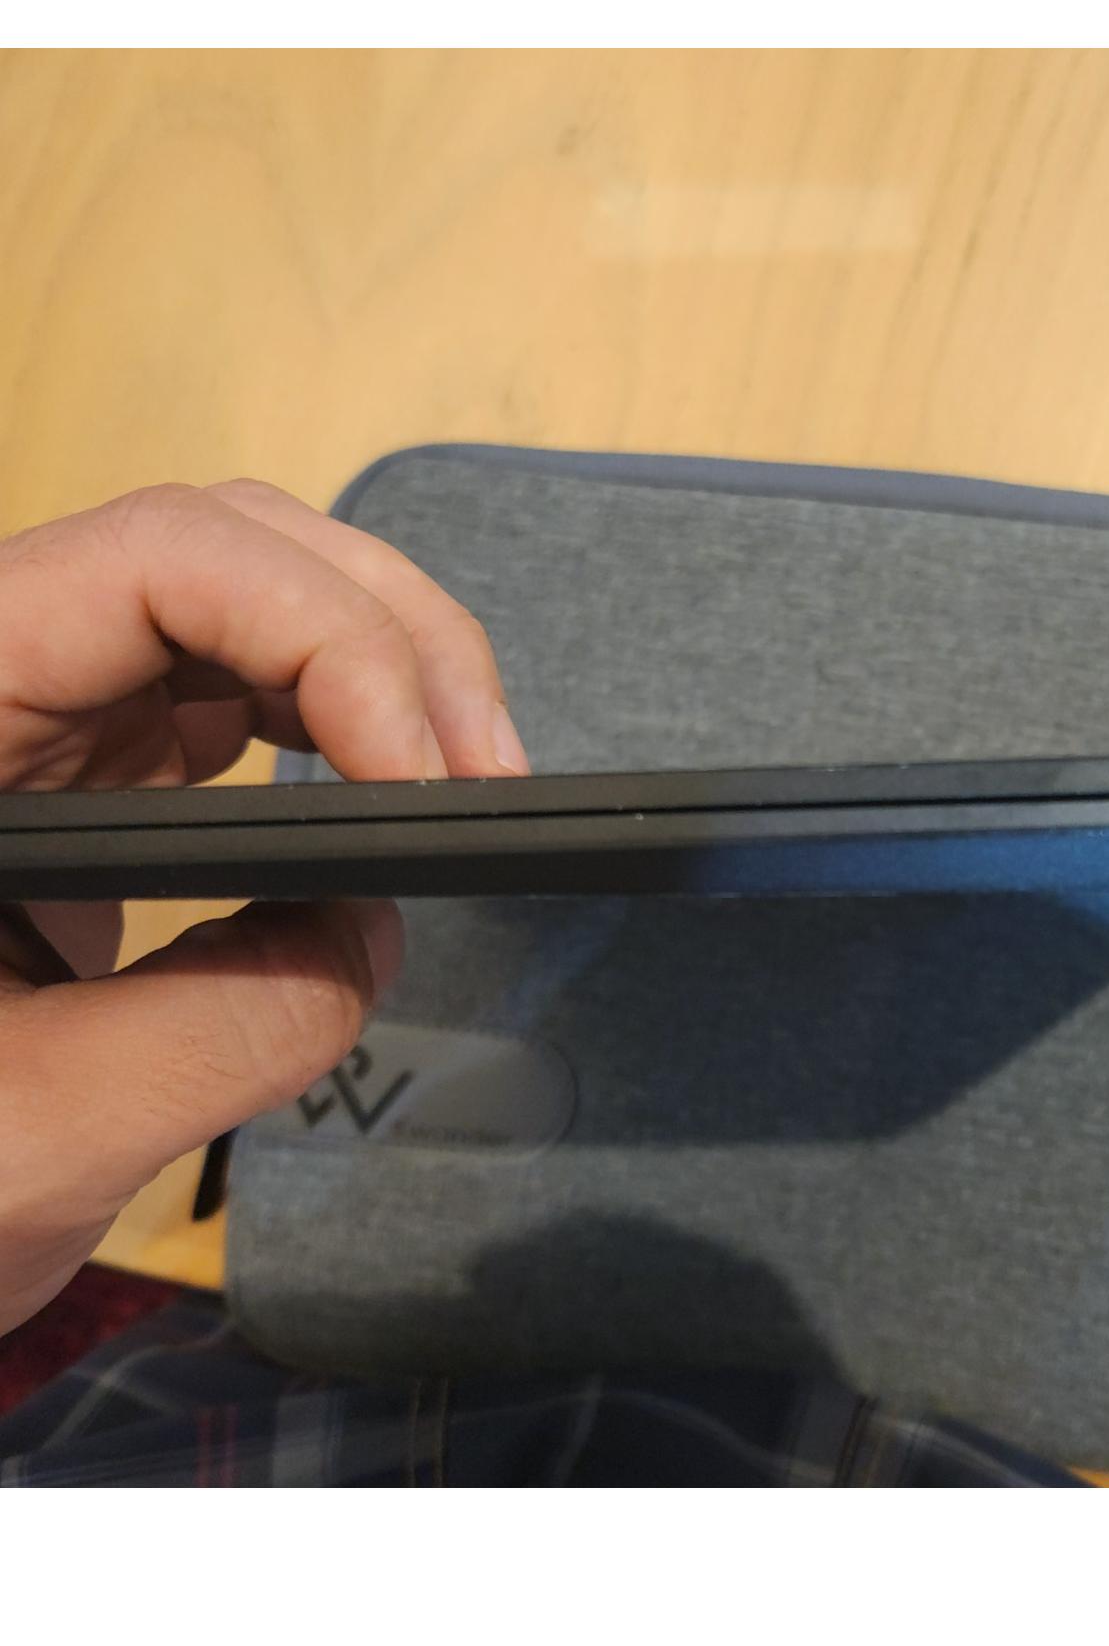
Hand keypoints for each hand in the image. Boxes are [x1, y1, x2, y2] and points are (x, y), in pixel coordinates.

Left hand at [0, 480, 528, 1336]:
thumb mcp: (30, 1135)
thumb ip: (225, 1028)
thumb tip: (373, 922)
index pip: (158, 561)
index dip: (322, 635)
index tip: (419, 783)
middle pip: (223, 546)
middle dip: (386, 634)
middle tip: (488, 772)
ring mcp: (43, 711)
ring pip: (249, 599)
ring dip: (385, 666)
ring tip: (468, 779)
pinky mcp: (90, 763)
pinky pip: (242, 688)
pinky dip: (346, 719)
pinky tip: (396, 791)